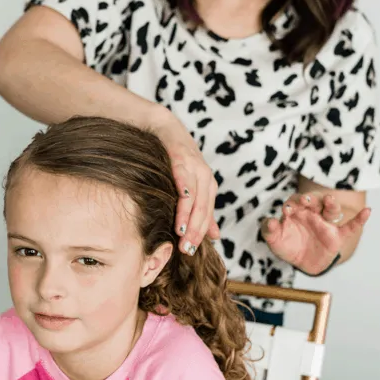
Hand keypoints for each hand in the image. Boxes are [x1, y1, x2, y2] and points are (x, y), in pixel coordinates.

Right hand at [151, 113, 219, 253]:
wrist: (165, 128)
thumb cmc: (175, 159)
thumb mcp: (190, 185)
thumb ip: (201, 210)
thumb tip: (214, 236)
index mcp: (209, 185)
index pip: (207, 215)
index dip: (200, 234)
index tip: (191, 252)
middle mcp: (205, 176)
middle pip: (203, 208)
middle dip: (195, 230)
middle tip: (186, 249)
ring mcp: (195, 166)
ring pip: (195, 196)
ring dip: (188, 216)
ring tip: (181, 233)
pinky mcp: (182, 156)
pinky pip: (185, 176)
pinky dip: (184, 189)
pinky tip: (182, 201)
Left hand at [260, 192, 370, 274]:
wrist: (302, 262)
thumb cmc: (287, 245)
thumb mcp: (274, 240)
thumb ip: (270, 230)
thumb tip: (272, 221)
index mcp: (295, 211)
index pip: (293, 202)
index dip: (291, 204)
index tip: (287, 210)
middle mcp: (311, 213)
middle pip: (313, 201)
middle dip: (310, 200)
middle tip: (306, 200)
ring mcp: (325, 222)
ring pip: (330, 209)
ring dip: (330, 204)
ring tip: (329, 200)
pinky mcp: (337, 235)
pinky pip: (350, 226)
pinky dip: (360, 219)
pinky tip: (368, 211)